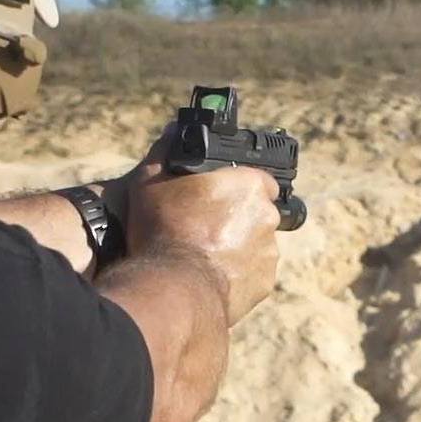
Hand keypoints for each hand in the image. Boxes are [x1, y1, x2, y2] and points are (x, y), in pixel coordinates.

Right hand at [119, 160, 280, 322]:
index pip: (257, 178)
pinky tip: (210, 275)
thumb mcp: (151, 182)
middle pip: (256, 211)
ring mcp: (269, 252)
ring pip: (256, 243)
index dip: (235, 187)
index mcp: (249, 186)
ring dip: (238, 246)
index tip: (217, 197)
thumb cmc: (162, 231)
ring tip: (204, 254)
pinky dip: (237, 273)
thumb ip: (165, 152)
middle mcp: (267, 216)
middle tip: (204, 227)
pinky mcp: (265, 282)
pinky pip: (253, 273)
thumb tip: (174, 132)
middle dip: (236, 217)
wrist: (173, 289)